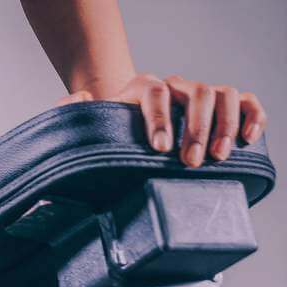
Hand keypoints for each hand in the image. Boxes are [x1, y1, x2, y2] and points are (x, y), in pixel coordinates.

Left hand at [58, 74, 266, 165]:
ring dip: (224, 125)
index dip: (160, 118)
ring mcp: (200, 93)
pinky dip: (252, 115)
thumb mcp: (90, 123)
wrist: (127, 122)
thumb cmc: (111, 129)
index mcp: (142, 88)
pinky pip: (246, 100)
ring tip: (217, 157)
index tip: (160, 148)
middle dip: (195, 129)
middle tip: (191, 162)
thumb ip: (74, 112)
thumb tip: (79, 99)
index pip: (155, 91)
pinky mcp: (222, 105)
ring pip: (223, 94)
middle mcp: (176, 85)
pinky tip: (247, 138)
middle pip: (196, 92)